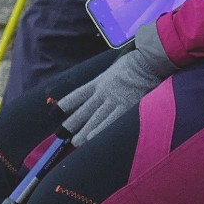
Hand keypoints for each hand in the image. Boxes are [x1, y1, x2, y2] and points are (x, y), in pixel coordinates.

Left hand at [56, 24, 176, 143]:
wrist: (147, 61)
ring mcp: (114, 100)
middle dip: (72, 123)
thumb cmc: (134, 63)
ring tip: (75, 142)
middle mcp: (103, 92)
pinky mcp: (127, 107)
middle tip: (62, 134)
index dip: (67, 103)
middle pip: (85, 110)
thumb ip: (106, 82)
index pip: (79, 94)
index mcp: (100, 82)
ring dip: (85, 131)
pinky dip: (101, 131)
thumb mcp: (114, 70)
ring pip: (96, 119)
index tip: (56, 111)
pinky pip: (112, 122)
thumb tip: (100, 91)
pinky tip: (93, 139)